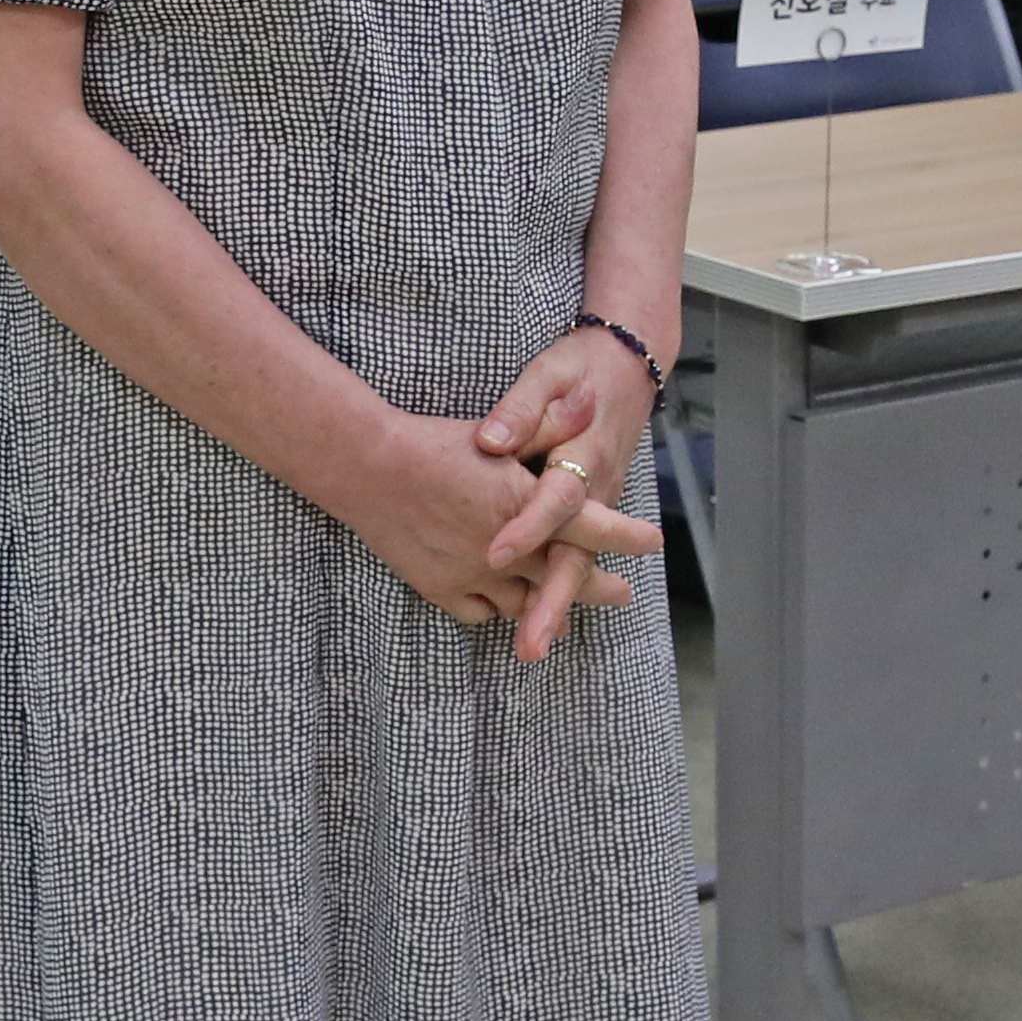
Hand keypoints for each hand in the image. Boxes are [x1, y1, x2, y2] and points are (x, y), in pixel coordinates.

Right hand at [328, 395, 658, 660]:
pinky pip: (481, 611)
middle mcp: (508, 548)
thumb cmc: (432, 440)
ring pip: (525, 603)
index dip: (627, 537)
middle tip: (622, 594)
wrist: (367, 466)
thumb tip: (587, 409)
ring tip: (563, 608)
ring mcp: (474, 574)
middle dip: (600, 588)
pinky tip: (502, 602)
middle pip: (567, 575)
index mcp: (526, 504)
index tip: (654, 543)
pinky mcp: (442, 588)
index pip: (592, 525)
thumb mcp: (497, 426)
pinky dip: (496, 608)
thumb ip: (547, 423)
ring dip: (550, 606)